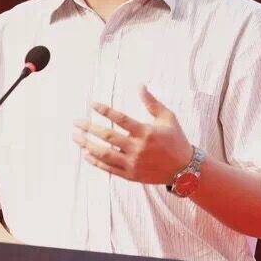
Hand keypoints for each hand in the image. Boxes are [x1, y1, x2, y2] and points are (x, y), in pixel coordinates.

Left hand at [72, 85, 193, 183]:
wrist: (185, 170)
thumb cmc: (176, 139)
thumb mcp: (168, 118)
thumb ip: (152, 102)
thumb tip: (140, 85)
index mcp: (146, 132)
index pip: (120, 119)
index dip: (105, 111)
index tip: (92, 104)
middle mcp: (137, 148)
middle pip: (107, 136)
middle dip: (89, 128)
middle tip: (75, 122)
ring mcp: (133, 163)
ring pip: (104, 154)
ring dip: (87, 145)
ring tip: (75, 137)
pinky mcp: (131, 175)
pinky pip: (108, 168)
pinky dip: (96, 161)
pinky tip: (86, 154)